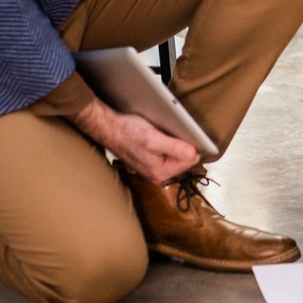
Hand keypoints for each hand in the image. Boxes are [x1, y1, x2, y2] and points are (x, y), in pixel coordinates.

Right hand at [72, 96, 198, 182]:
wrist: (109, 128)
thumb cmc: (128, 132)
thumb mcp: (153, 138)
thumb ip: (174, 148)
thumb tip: (194, 154)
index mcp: (161, 172)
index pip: (190, 160)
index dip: (190, 145)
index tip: (186, 134)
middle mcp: (158, 174)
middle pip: (184, 159)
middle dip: (181, 145)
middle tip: (171, 132)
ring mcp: (154, 168)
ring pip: (176, 155)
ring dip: (174, 143)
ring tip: (163, 133)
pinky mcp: (150, 161)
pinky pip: (167, 153)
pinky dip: (166, 144)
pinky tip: (159, 136)